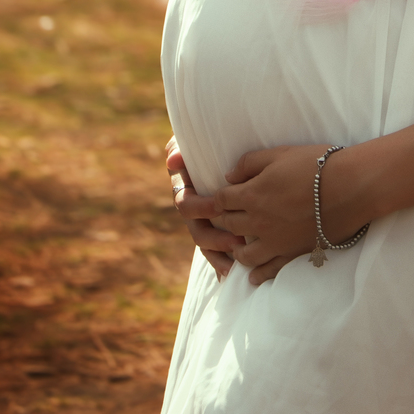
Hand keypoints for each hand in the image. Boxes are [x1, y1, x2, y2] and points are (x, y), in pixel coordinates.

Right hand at [166, 139, 245, 281]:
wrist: (219, 146)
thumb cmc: (204, 140)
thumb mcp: (191, 140)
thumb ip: (180, 147)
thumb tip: (174, 159)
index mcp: (184, 188)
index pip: (185, 203)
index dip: (201, 207)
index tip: (220, 205)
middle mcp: (191, 209)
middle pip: (198, 231)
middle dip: (216, 238)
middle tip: (238, 241)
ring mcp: (202, 221)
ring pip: (207, 246)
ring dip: (221, 254)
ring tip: (239, 260)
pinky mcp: (216, 228)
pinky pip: (215, 251)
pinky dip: (223, 262)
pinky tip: (233, 273)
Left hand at [210, 144, 349, 286]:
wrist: (349, 187)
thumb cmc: (315, 165)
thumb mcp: (280, 154)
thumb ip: (249, 163)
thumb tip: (228, 177)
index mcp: (252, 194)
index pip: (221, 200)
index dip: (217, 198)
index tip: (221, 197)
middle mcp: (258, 222)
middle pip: (229, 225)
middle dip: (225, 219)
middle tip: (228, 216)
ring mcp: (275, 242)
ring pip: (243, 254)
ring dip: (236, 249)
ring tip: (238, 246)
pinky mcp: (292, 254)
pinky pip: (268, 271)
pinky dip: (258, 274)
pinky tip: (254, 276)